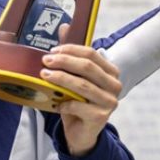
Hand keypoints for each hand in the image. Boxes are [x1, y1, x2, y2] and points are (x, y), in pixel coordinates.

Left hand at [41, 31, 121, 156]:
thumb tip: (64, 26)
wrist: (81, 133)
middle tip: (45, 61)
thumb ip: (71, 54)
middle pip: (87, 67)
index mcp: (110, 72)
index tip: (52, 51)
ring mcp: (109, 102)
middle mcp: (114, 85)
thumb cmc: (78, 102)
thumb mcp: (74, 78)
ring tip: (44, 76)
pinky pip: (78, 105)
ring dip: (60, 79)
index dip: (70, 50)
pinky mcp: (101, 117)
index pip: (91, 54)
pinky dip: (64, 103)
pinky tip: (55, 104)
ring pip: (82, 85)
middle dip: (64, 62)